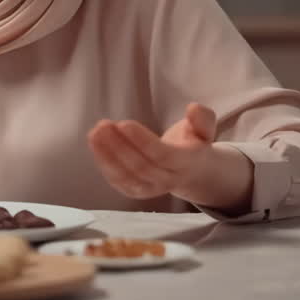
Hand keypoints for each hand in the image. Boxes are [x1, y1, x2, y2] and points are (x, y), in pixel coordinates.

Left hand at [87, 102, 218, 200]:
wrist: (192, 171)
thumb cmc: (193, 144)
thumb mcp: (204, 128)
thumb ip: (202, 118)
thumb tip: (193, 108)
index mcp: (187, 163)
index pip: (162, 155)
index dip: (142, 141)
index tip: (124, 123)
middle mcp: (169, 180)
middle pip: (141, 167)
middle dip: (120, 146)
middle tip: (104, 125)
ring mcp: (151, 189)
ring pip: (127, 177)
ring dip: (107, 155)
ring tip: (95, 132)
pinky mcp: (137, 191)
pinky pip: (118, 181)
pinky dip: (104, 164)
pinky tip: (95, 144)